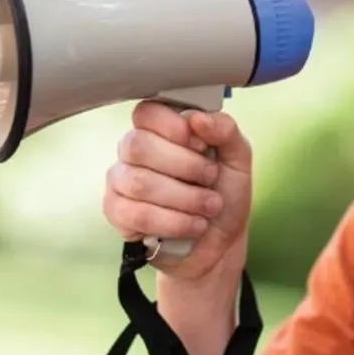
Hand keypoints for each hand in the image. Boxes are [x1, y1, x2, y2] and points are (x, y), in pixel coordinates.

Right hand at [103, 100, 253, 281]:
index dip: (175, 128)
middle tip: (210, 178)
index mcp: (159, 129)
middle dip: (185, 166)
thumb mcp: (237, 158)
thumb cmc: (224, 193)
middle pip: (139, 146)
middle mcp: (132, 150)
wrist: (221, 242)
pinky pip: (136, 215)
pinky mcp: (116, 212)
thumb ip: (225, 130)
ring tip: (210, 206)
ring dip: (185, 198)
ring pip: (139, 183)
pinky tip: (194, 225)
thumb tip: (197, 118)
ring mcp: (120, 181)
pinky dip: (174, 222)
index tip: (202, 146)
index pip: (147, 112)